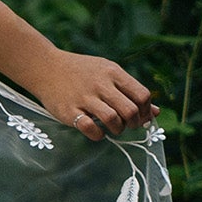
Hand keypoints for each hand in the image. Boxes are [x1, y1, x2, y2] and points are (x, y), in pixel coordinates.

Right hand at [32, 52, 155, 141]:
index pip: (142, 95)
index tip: (139, 116)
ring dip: (118, 129)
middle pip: (131, 110)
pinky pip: (90, 128)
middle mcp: (100, 84)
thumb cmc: (81, 72)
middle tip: (127, 125)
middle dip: (134, 123)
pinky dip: (98, 135)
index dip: (146, 110)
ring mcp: (84, 98)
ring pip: (113, 119)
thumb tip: (156, 112)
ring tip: (113, 128)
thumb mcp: (108, 73)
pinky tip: (97, 131)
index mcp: (113, 72)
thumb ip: (130, 90)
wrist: (45, 67)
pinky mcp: (69, 110)